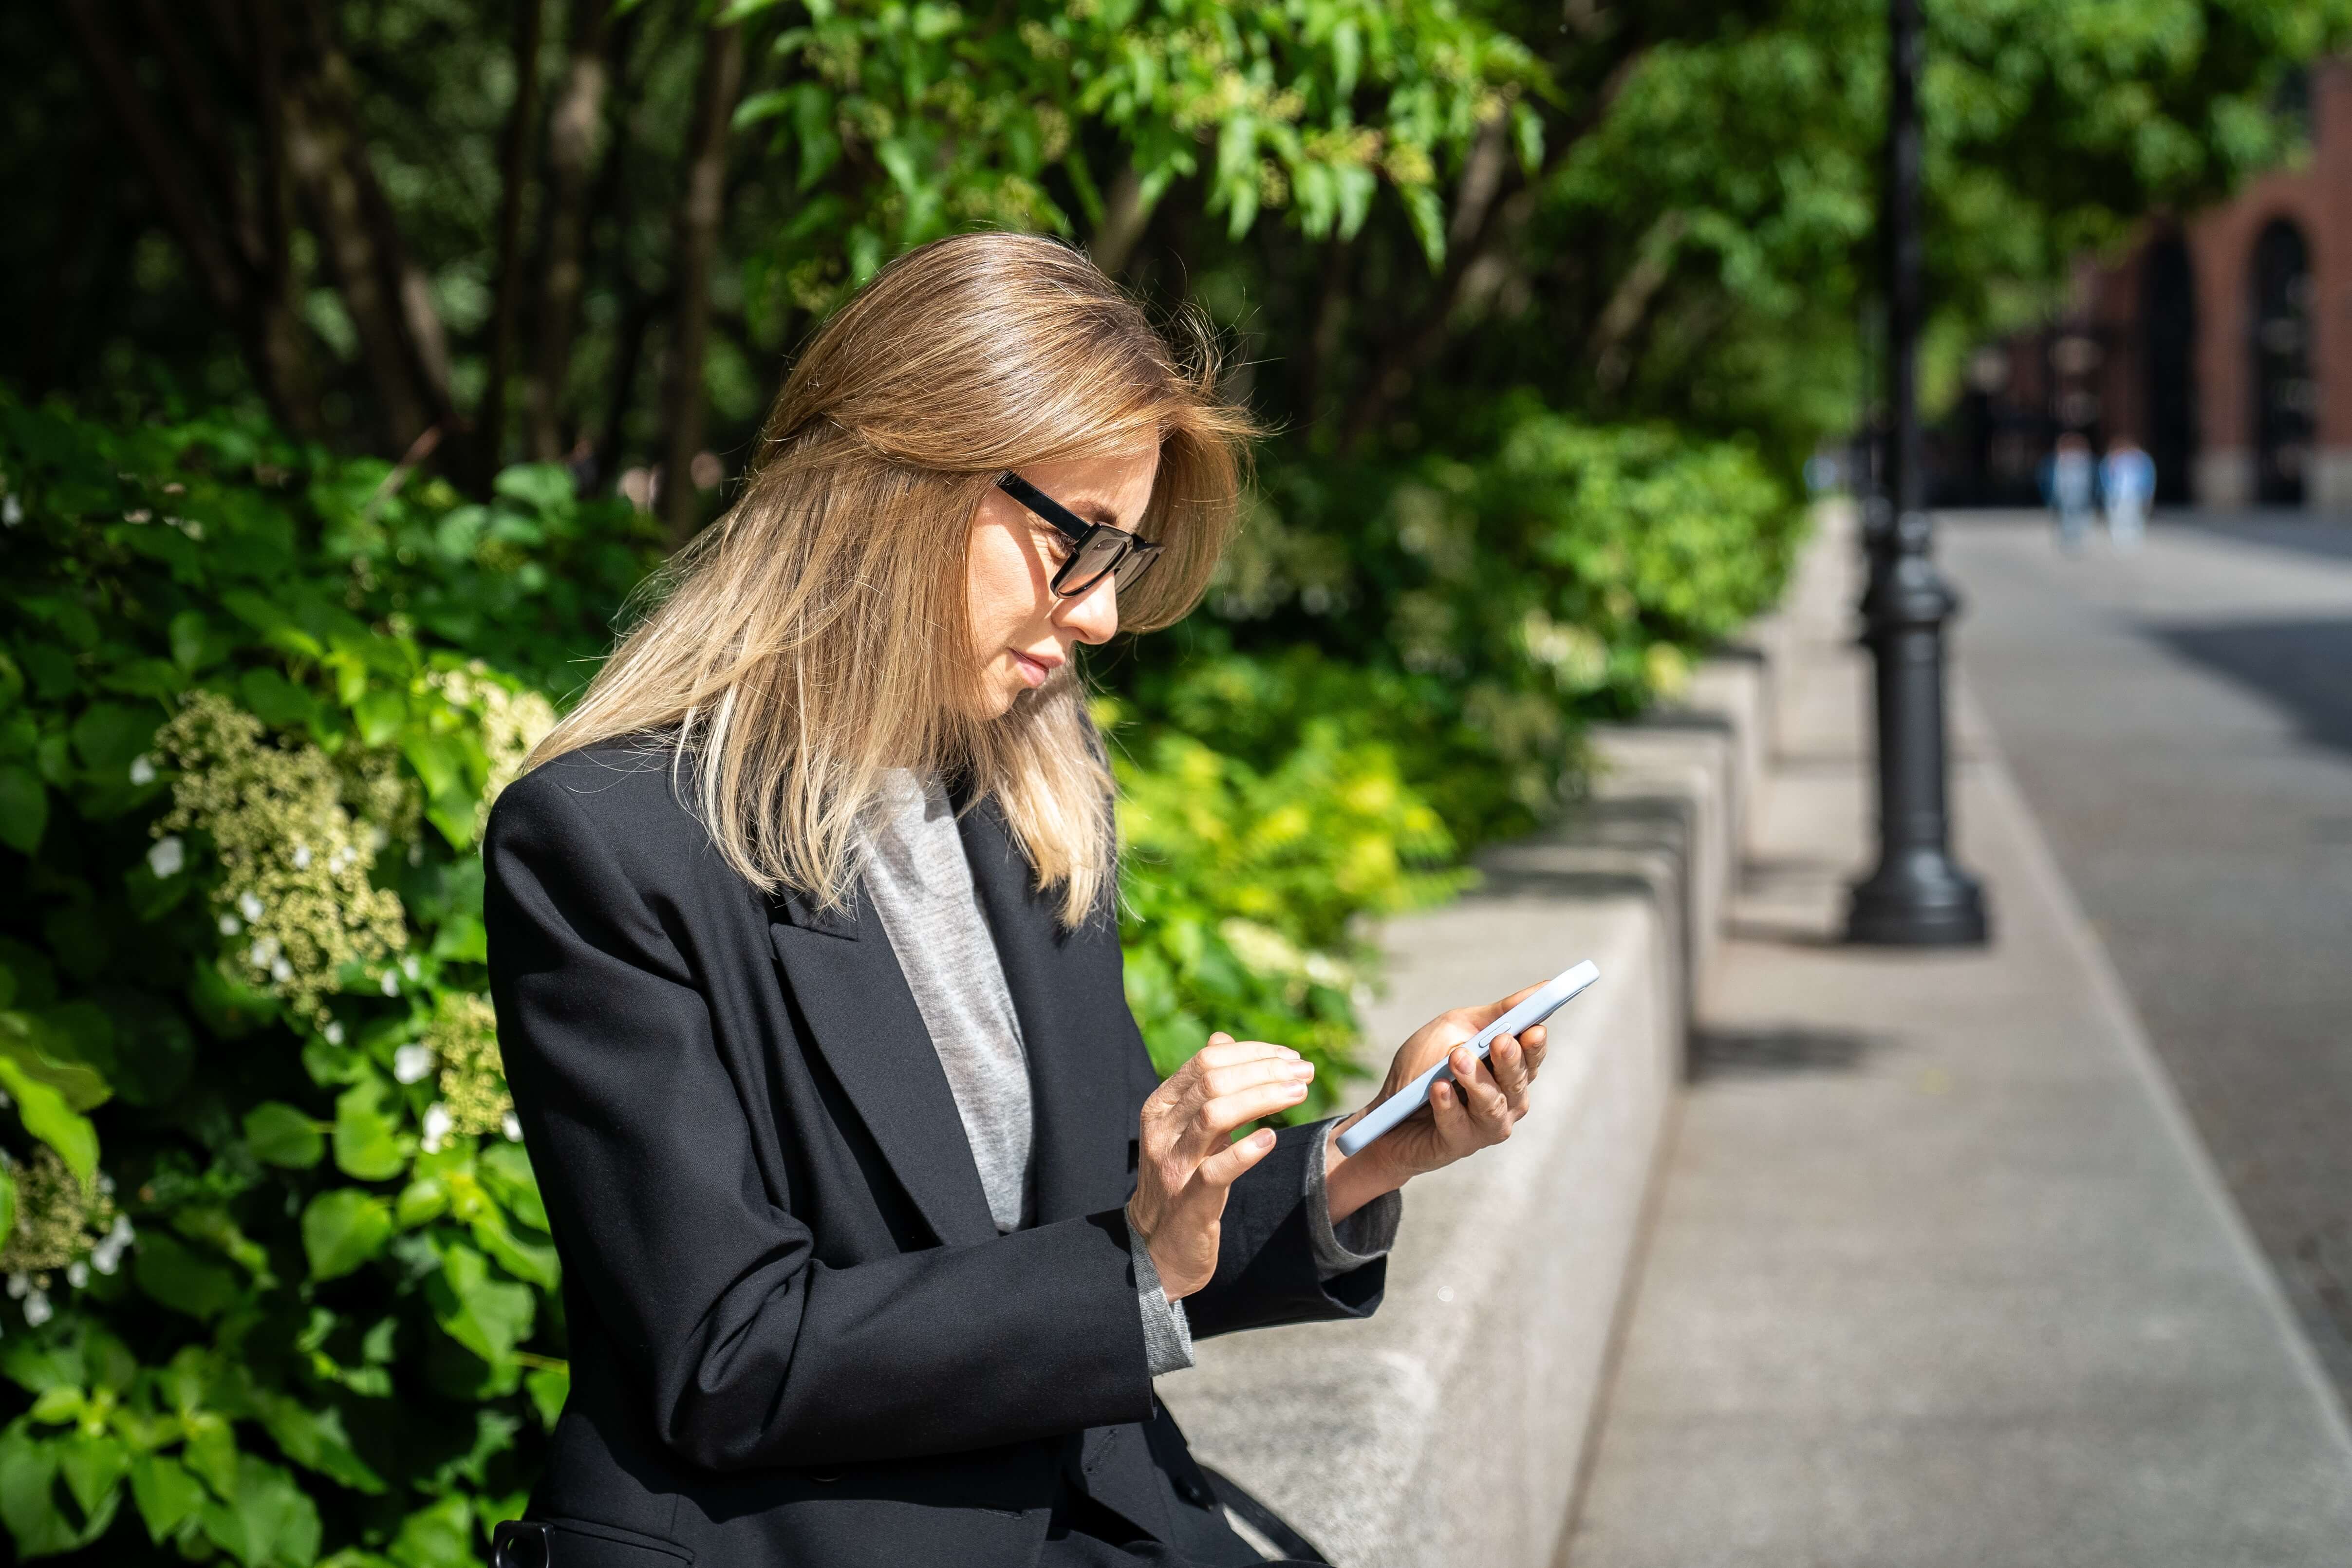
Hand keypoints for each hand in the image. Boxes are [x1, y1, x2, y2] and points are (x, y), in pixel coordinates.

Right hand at [1126, 1034, 1313, 1298]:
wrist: (1156, 1248)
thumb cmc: (1180, 1180)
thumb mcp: (1187, 1129)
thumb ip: (1204, 1088)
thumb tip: (1223, 1039)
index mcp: (1161, 1107)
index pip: (1206, 1061)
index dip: (1253, 1052)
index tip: (1291, 1057)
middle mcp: (1162, 1131)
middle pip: (1213, 1081)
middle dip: (1265, 1070)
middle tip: (1305, 1072)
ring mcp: (1173, 1166)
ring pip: (1214, 1115)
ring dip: (1263, 1097)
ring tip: (1300, 1092)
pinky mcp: (1190, 1202)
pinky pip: (1217, 1170)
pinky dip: (1246, 1151)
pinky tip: (1272, 1138)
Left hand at [1325, 988, 1550, 1220]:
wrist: (1386, 1114)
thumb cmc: (1423, 1066)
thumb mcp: (1455, 1029)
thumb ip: (1494, 1015)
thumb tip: (1539, 989)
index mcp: (1509, 1070)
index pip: (1532, 1055)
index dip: (1536, 1043)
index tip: (1534, 1026)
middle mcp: (1507, 1100)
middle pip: (1518, 1080)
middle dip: (1510, 1059)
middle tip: (1499, 1041)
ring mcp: (1485, 1126)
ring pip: (1492, 1105)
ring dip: (1477, 1080)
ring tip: (1457, 1059)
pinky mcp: (1459, 1144)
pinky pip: (1458, 1125)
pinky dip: (1447, 1104)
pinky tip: (1438, 1087)